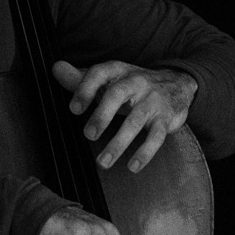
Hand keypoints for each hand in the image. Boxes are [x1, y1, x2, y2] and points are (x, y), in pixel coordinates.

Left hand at [51, 59, 196, 172]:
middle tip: (88, 135)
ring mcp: (152, 100)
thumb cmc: (132, 85)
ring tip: (102, 162)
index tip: (73, 109)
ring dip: (119, 142)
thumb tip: (55, 68)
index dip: (85, 89)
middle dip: (102, 114)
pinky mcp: (166, 118)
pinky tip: (132, 167)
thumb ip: (81, 78)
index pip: (100, 73)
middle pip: (118, 94)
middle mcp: (136, 81)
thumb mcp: (109, 79)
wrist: (178, 84)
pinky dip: (145, 152)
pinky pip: (157, 136)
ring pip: (136, 120)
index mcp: (118, 71)